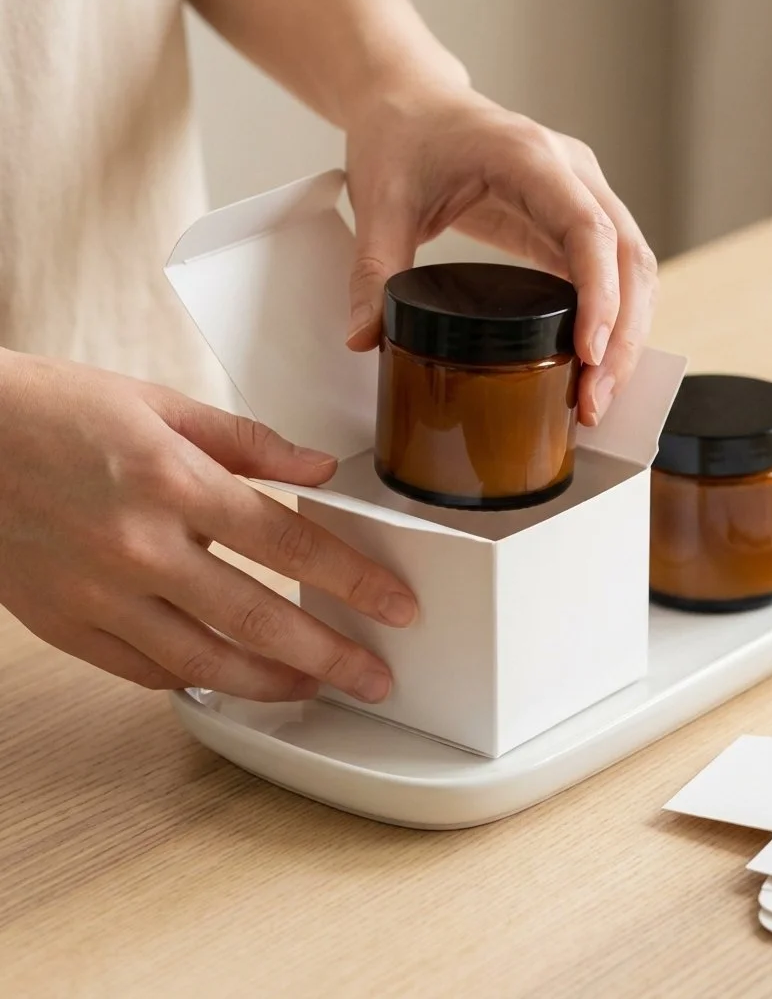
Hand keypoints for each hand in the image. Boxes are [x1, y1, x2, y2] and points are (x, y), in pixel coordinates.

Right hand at [0, 351, 416, 701]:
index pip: (289, 541)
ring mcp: (98, 593)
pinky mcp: (65, 623)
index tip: (394, 606)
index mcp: (173, 482)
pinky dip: (194, 680)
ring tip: (313, 690)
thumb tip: (316, 468)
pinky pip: (142, 670)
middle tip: (374, 679)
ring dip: (268, 682)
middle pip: (256, 616)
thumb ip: (248, 443)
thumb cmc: (54, 411)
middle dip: (328, 655)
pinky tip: (229, 678)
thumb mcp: (161, 405)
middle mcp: (139, 545)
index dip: (352, 580)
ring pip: (201, 660)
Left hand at [344, 86, 657, 426]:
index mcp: (528, 158)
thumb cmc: (403, 137)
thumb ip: (374, 271)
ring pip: (633, 266)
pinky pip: (614, 271)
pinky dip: (614, 319)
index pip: (587, 228)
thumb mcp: (379, 204)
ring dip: (628, 334)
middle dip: (623, 335)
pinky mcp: (573, 219)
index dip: (598, 294)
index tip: (589, 352)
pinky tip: (595, 364)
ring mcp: (580, 193)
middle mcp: (570, 172)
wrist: (413, 103)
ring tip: (600, 395)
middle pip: (628, 256)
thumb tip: (363, 339)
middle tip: (596, 399)